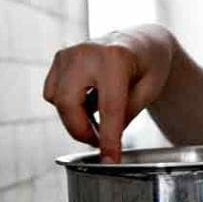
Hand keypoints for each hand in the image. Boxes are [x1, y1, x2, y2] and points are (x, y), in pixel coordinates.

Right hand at [43, 26, 173, 161]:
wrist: (141, 41)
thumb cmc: (149, 66)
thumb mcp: (149, 92)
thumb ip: (126, 116)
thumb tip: (105, 142)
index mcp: (115, 59)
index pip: (108, 108)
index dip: (108, 139)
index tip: (109, 160)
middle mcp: (87, 52)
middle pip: (69, 105)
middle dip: (82, 132)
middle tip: (101, 142)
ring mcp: (69, 53)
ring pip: (58, 102)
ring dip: (75, 119)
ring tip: (99, 118)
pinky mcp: (59, 58)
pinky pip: (53, 93)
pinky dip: (67, 105)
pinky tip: (88, 102)